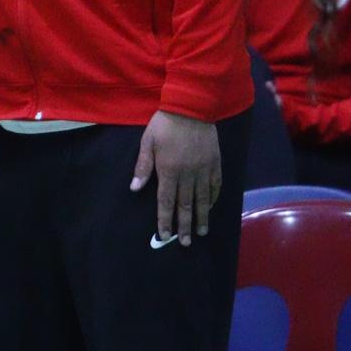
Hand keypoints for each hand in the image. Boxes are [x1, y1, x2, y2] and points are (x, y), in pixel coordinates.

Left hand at [132, 110, 221, 246]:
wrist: (191, 107)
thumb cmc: (165, 125)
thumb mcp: (148, 142)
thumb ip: (143, 167)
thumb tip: (134, 188)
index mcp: (168, 171)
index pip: (166, 202)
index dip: (165, 220)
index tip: (165, 236)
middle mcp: (187, 175)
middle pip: (185, 206)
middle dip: (184, 226)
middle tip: (185, 243)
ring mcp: (203, 170)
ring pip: (203, 199)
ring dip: (201, 217)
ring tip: (202, 232)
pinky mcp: (215, 163)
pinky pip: (216, 185)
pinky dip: (214, 198)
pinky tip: (212, 207)